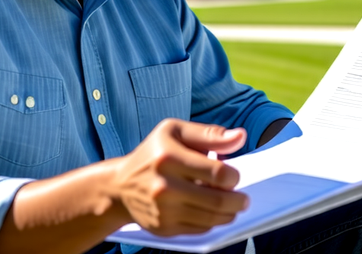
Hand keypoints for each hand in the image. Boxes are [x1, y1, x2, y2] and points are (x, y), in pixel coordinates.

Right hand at [111, 119, 248, 235]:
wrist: (120, 186)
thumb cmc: (153, 154)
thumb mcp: (175, 132)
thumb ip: (209, 134)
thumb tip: (240, 137)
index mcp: (169, 157)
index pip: (218, 173)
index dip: (234, 176)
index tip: (233, 176)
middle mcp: (165, 186)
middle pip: (219, 200)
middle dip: (238, 200)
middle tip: (242, 198)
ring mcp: (164, 210)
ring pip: (212, 218)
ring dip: (229, 213)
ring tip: (231, 205)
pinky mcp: (164, 227)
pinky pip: (200, 229)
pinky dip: (212, 222)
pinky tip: (211, 211)